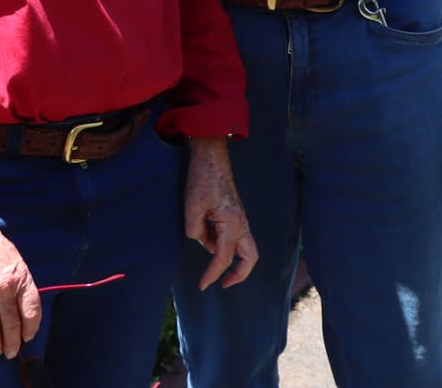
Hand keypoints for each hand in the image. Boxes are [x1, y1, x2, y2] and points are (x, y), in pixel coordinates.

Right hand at [0, 221, 41, 357]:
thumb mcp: (15, 259)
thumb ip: (21, 283)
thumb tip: (23, 309)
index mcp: (19, 277)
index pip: (31, 310)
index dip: (31, 327)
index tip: (28, 336)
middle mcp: (3, 288)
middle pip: (12, 324)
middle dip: (14, 342)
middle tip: (12, 352)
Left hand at [184, 136, 257, 289]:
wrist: (211, 155)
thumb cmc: (203, 178)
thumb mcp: (192, 207)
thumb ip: (195, 231)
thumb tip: (200, 241)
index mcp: (232, 223)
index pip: (223, 258)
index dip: (212, 274)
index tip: (202, 285)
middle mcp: (241, 223)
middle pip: (250, 258)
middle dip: (239, 274)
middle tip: (222, 283)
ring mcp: (241, 218)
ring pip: (245, 248)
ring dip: (230, 258)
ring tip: (210, 261)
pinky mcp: (235, 214)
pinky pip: (235, 237)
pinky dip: (223, 244)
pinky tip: (207, 237)